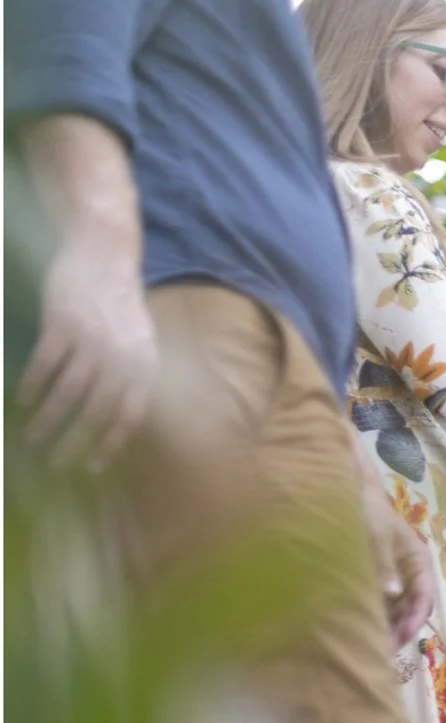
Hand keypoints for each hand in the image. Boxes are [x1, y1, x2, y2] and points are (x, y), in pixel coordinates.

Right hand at [22, 240, 156, 468]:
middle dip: (73, 441)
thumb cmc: (120, 305)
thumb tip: (123, 418)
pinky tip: (23, 401)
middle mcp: (122, 357)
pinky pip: (45, 365)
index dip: (110, 443)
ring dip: (48, 420)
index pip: (129, 415)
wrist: (104, 256)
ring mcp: (92, 341)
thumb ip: (134, 376)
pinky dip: (33, 386)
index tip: (91, 467)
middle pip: (95, 411)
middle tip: (54, 463)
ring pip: (67, 393)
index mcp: (145, 365)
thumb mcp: (142, 343)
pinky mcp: (62, 324)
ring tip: (32, 438)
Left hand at [350, 437, 433, 649]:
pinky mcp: (370, 579)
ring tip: (370, 646)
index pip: (424, 596)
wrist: (346, 488)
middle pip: (410, 608)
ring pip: (394, 609)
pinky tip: (358, 630)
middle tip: (382, 650)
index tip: (401, 636)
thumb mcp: (376, 535)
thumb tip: (392, 595)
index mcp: (417, 561)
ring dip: (385, 627)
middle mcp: (407, 573)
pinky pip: (376, 604)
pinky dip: (371, 617)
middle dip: (399, 629)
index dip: (414, 618)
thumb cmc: (367, 509)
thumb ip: (384, 566)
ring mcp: (389, 577)